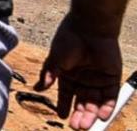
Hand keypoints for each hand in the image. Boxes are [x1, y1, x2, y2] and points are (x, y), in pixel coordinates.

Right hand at [38, 14, 123, 129]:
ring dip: (92, 115)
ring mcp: (97, 80)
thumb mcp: (54, 60)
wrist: (89, 28)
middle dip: (79, 115)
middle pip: (81, 102)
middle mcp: (82, 79)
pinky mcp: (112, 78)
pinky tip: (102, 116)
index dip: (63, 105)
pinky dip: (107, 107)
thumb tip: (38, 88)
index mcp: (67, 75)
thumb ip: (48, 75)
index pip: (65, 95)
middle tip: (76, 127)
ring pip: (95, 102)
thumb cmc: (68, 40)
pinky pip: (110, 97)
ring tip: (86, 126)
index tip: (61, 116)